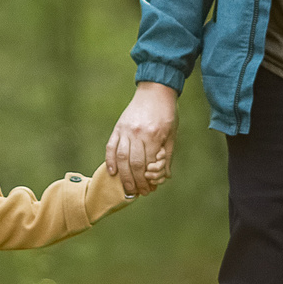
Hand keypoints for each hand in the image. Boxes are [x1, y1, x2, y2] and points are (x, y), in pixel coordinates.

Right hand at [105, 81, 177, 196]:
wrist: (156, 90)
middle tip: (139, 193)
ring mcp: (126, 130)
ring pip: (121, 158)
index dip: (149, 180)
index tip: (151, 189)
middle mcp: (138, 134)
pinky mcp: (118, 127)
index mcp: (154, 135)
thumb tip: (165, 176)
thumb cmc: (167, 112)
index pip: (149, 164)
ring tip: (127, 188)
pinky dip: (110, 161)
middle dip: (136, 183)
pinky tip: (113, 172)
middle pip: (134, 165)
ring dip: (124, 177)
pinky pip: (111, 147)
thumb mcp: (172, 133)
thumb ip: (167, 155)